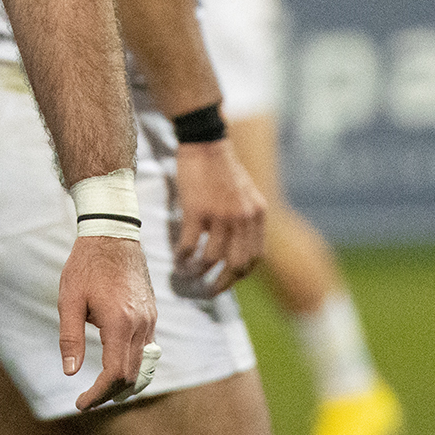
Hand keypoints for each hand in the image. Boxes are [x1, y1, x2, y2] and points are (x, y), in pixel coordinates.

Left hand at [57, 234, 157, 411]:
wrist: (113, 234)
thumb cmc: (86, 265)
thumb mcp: (69, 300)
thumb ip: (70, 338)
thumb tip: (70, 372)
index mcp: (119, 323)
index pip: (115, 375)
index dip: (98, 395)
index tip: (81, 403)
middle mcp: (141, 325)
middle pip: (132, 376)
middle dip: (110, 394)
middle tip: (87, 400)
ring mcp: (150, 319)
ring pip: (143, 365)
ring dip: (124, 382)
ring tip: (101, 389)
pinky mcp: (151, 313)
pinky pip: (147, 349)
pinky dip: (133, 365)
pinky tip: (115, 364)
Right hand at [171, 140, 265, 296]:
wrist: (205, 142)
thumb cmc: (221, 168)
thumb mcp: (245, 194)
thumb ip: (244, 219)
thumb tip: (235, 247)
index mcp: (257, 215)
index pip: (254, 256)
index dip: (240, 274)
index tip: (226, 281)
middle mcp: (243, 218)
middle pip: (237, 264)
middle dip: (221, 283)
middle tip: (208, 292)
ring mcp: (221, 214)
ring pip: (211, 257)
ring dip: (198, 271)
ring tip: (187, 275)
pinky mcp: (197, 210)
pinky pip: (190, 244)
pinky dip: (183, 256)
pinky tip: (178, 260)